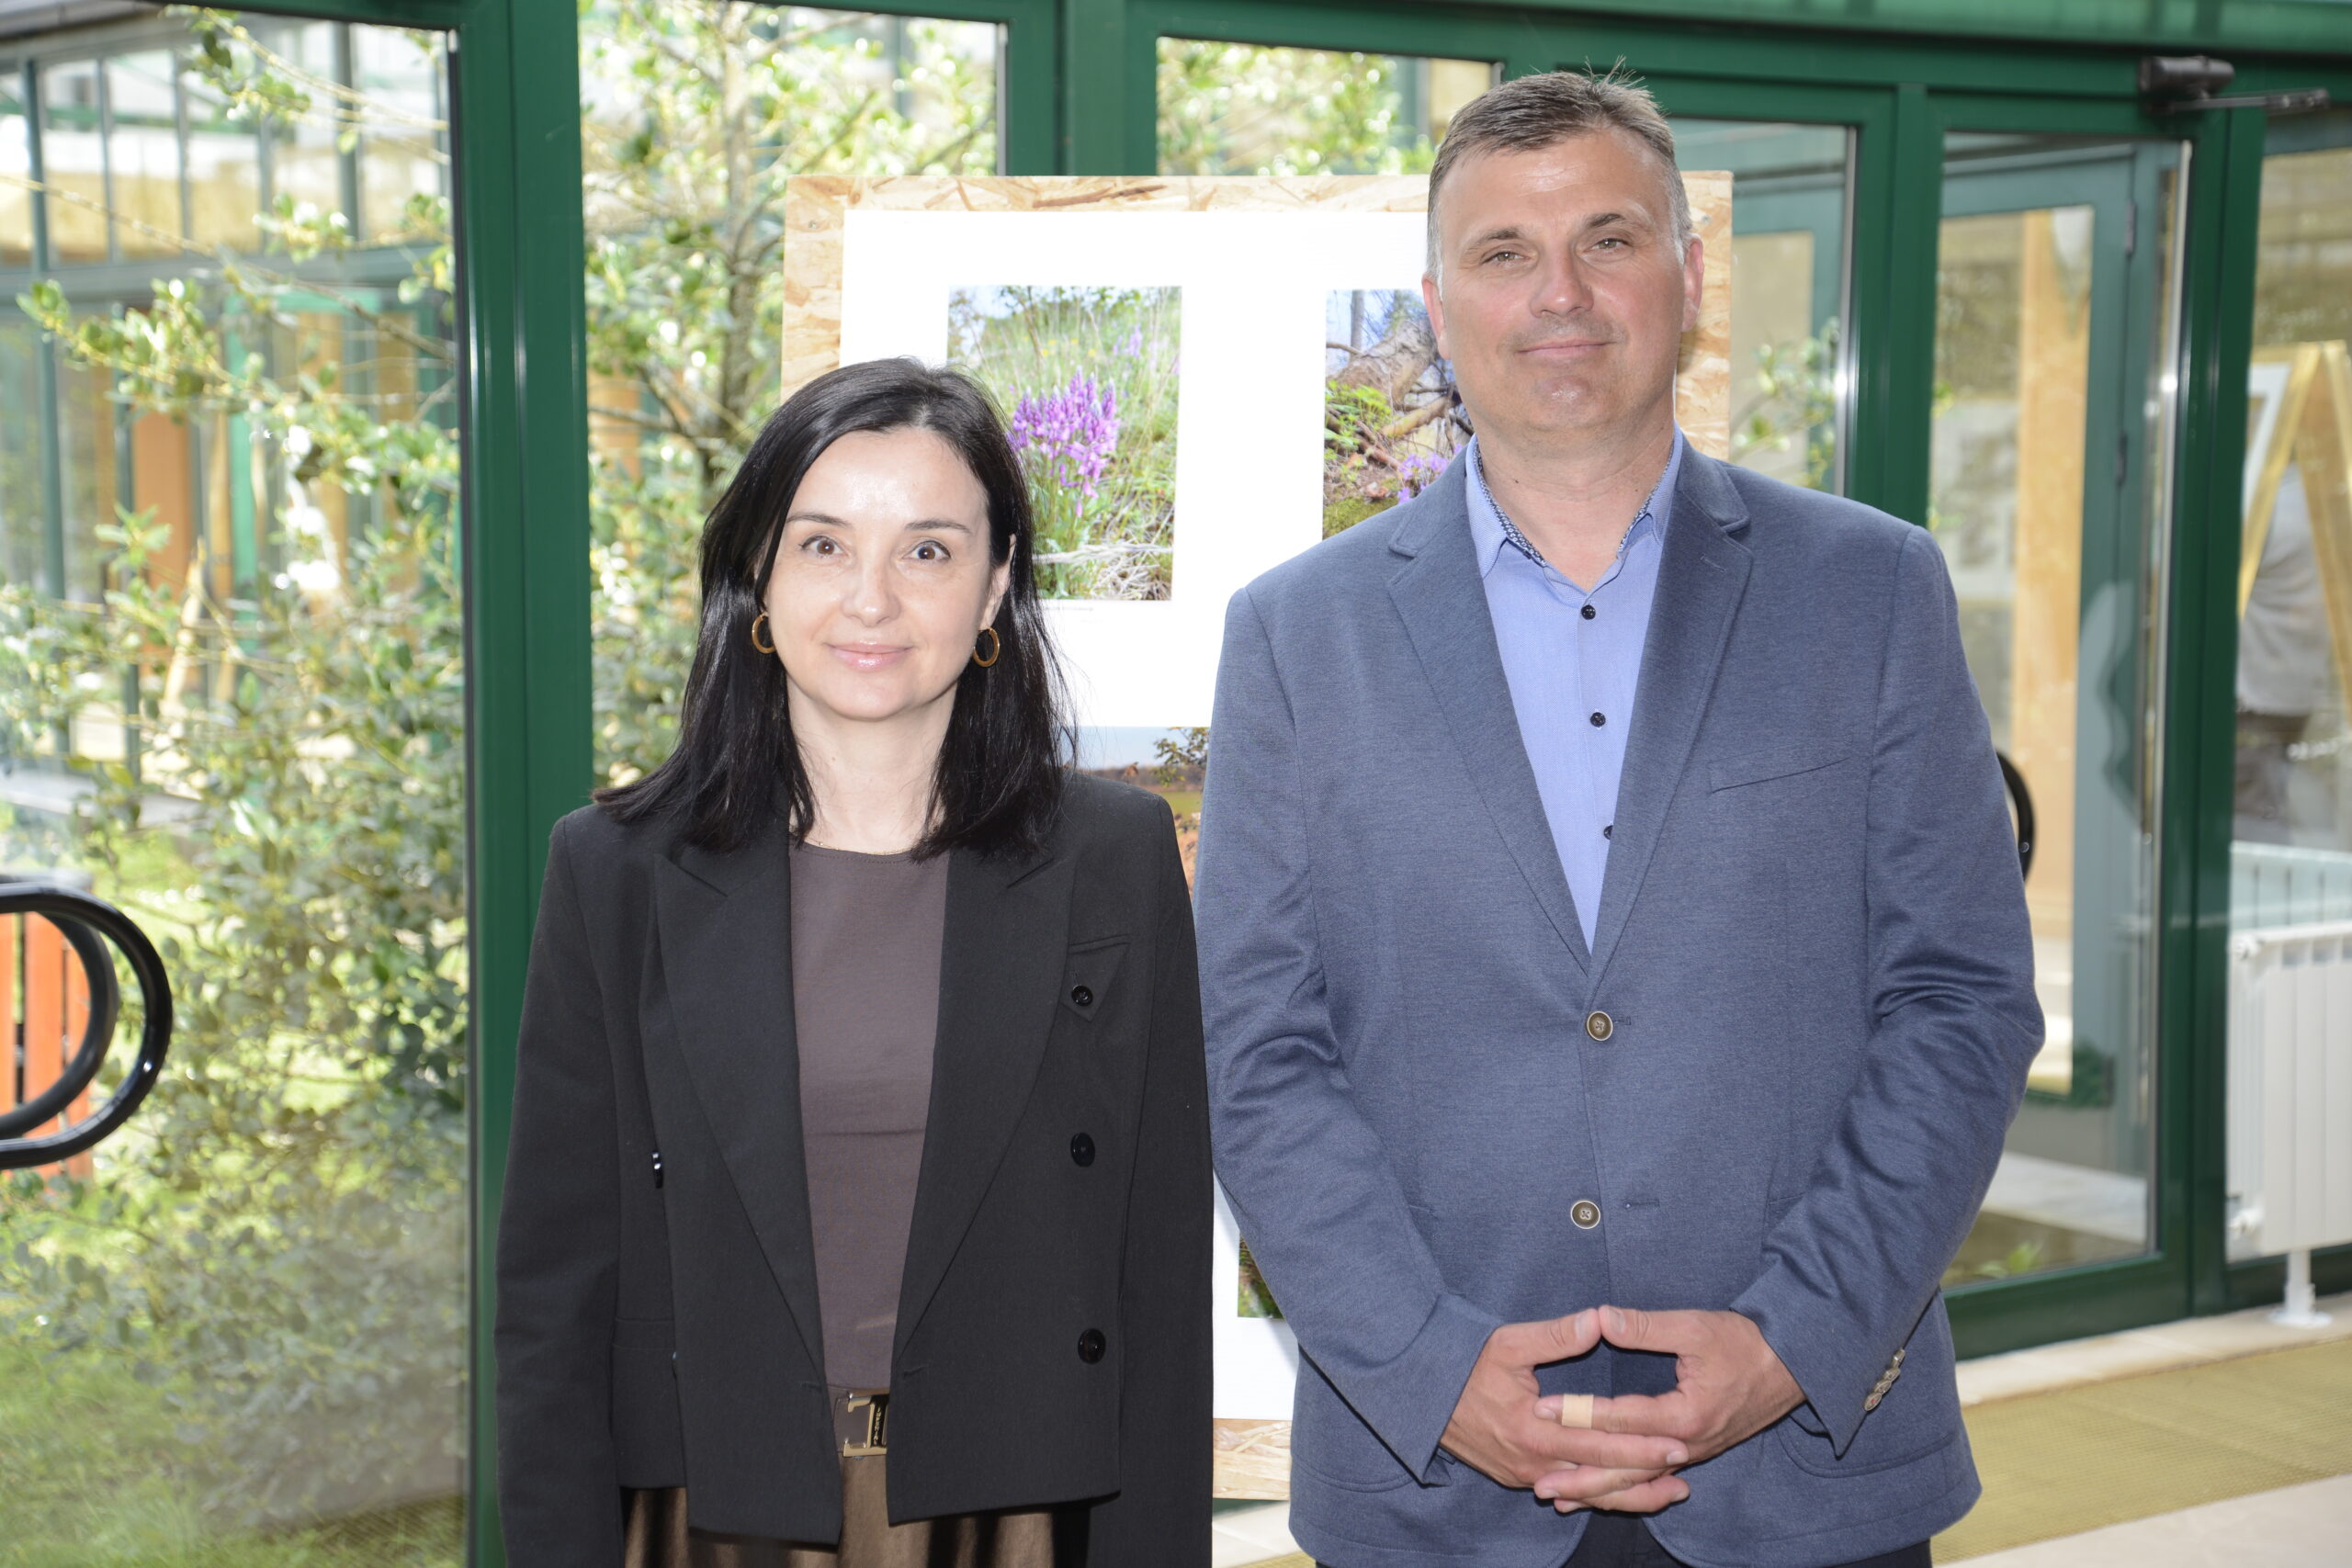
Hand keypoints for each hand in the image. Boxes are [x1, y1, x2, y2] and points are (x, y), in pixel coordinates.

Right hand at [1441, 1311, 1692, 1511]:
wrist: (1420, 1396)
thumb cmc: (1464, 1365)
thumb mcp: (1508, 1343)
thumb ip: (1557, 1336)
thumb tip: (1599, 1320)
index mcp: (1534, 1431)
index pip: (1600, 1445)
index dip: (1641, 1446)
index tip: (1677, 1443)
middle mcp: (1533, 1463)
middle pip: (1600, 1479)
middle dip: (1646, 1477)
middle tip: (1685, 1470)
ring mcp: (1525, 1476)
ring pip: (1587, 1493)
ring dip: (1629, 1494)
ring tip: (1669, 1492)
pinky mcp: (1519, 1478)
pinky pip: (1568, 1492)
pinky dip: (1600, 1494)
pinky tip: (1624, 1491)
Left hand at [1533, 1304, 1802, 1503]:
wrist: (1794, 1366)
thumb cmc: (1746, 1343)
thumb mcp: (1696, 1327)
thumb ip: (1646, 1326)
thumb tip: (1601, 1317)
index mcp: (1685, 1415)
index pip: (1620, 1418)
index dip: (1577, 1413)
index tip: (1540, 1410)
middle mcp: (1687, 1445)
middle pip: (1625, 1468)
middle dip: (1581, 1477)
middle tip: (1538, 1486)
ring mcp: (1692, 1454)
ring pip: (1638, 1480)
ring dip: (1598, 1492)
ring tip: (1558, 1500)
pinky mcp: (1694, 1453)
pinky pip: (1652, 1478)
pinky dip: (1624, 1489)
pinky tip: (1598, 1495)